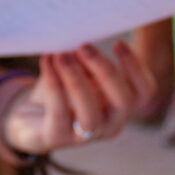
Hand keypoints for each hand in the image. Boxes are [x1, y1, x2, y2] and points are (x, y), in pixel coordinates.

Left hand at [0, 43, 154, 152]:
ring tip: (61, 54)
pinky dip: (53, 84)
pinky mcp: (58, 138)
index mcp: (123, 105)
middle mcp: (111, 124)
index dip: (136, 68)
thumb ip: (89, 60)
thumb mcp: (82, 72)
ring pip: (90, 113)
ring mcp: (86, 136)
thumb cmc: (63, 89)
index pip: (144, 92)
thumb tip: (87, 36)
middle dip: (105, 71)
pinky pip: (59, 112)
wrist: (29, 118)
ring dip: (76, 80)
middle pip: (123, 102)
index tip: (117, 42)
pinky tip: (47, 61)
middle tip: (84, 46)